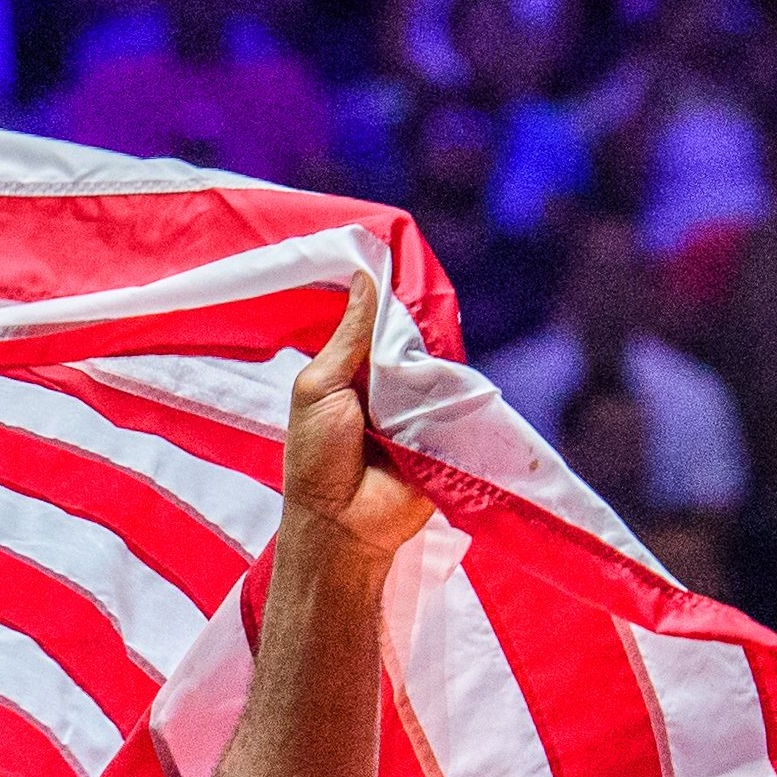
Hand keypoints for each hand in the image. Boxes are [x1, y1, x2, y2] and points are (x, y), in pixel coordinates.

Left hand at [282, 274, 431, 559]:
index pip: (378, 321)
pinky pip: (459, 394)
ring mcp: (422, 405)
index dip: (389, 293)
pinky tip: (457, 361)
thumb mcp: (319, 387)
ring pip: (439, 360)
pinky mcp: (448, 428)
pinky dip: (457, 381)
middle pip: (414, 335)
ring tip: (440, 325)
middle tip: (428, 282)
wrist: (344, 523)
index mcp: (353, 370)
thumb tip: (365, 276)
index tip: (402, 253)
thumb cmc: (317, 458)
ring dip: (437, 349)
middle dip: (419, 316)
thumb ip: (348, 336)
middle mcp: (389, 384)